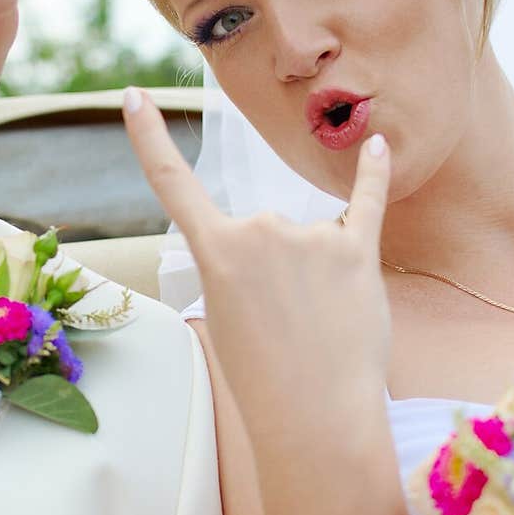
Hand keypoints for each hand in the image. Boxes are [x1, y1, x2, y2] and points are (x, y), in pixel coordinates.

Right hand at [121, 87, 392, 441]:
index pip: (173, 183)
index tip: (134, 95)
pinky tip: (380, 146)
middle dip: (273, 277)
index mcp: (216, 251)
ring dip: (314, 280)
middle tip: (282, 331)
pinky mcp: (357, 251)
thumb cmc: (264, 381)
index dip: (148, 137)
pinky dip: (374, 174)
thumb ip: (242, 269)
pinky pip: (366, 201)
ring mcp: (312, 236)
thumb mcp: (225, 320)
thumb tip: (285, 246)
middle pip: (263, 236)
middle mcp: (261, 229)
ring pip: (308, 242)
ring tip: (318, 330)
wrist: (315, 419)